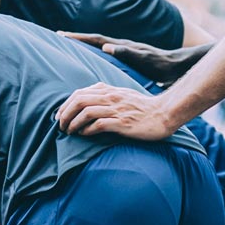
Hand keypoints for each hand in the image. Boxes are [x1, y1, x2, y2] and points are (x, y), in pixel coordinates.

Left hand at [55, 83, 182, 140]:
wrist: (164, 113)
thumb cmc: (143, 107)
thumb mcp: (122, 95)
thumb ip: (106, 95)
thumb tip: (87, 103)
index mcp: (109, 90)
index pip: (79, 93)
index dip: (65, 105)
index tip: (59, 116)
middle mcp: (111, 97)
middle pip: (79, 101)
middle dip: (65, 114)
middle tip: (61, 126)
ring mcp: (117, 110)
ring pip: (86, 112)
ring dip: (73, 123)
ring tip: (69, 132)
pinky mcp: (123, 123)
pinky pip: (99, 124)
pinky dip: (87, 130)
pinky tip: (84, 134)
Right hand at [62, 31, 198, 82]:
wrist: (177, 66)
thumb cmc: (161, 65)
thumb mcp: (143, 59)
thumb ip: (125, 53)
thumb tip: (106, 46)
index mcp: (122, 46)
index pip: (95, 39)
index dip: (79, 37)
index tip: (62, 35)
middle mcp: (122, 46)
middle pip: (95, 39)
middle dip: (77, 38)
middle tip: (59, 36)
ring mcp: (125, 51)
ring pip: (100, 46)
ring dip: (85, 45)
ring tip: (70, 46)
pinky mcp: (129, 58)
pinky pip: (107, 54)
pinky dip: (96, 54)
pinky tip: (92, 60)